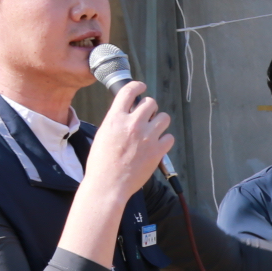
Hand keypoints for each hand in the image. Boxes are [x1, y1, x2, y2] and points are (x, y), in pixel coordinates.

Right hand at [87, 80, 174, 198]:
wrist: (108, 184)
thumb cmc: (101, 163)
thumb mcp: (103, 135)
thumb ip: (116, 122)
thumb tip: (127, 115)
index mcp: (115, 119)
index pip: (128, 91)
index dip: (137, 86)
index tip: (141, 87)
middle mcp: (133, 124)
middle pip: (150, 103)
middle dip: (149, 108)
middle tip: (147, 116)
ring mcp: (147, 137)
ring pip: (164, 117)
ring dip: (159, 122)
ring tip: (154, 130)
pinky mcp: (158, 151)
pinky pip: (170, 137)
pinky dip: (165, 140)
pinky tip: (158, 145)